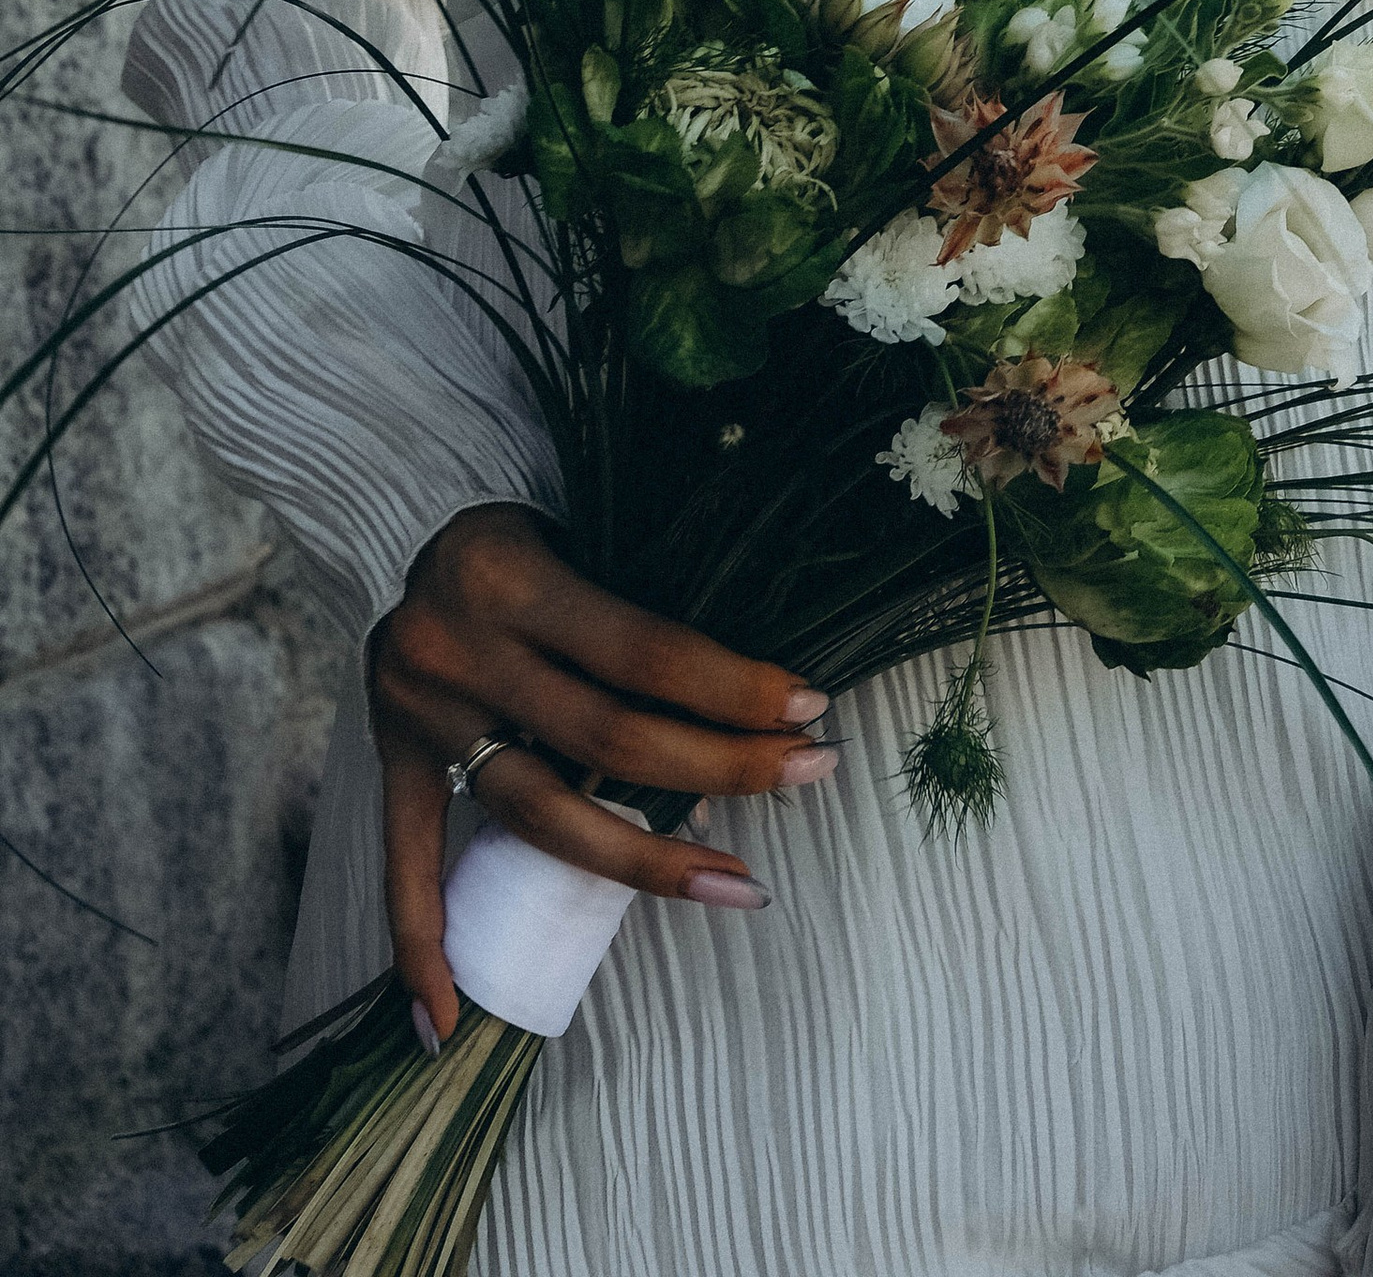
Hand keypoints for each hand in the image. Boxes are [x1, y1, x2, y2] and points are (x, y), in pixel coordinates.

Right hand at [371, 503, 835, 1043]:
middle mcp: (456, 647)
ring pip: (540, 815)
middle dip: (721, 764)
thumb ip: (648, 595)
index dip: (731, 686)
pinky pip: (404, 863)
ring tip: (740, 886)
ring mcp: (418, 714)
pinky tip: (446, 1019)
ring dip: (644, 862)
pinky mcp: (391, 760)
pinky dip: (420, 944)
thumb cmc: (540, 530)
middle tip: (811, 773)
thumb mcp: (587, 522)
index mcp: (508, 575)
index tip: (809, 707)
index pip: (641, 651)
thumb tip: (767, 687)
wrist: (417, 531)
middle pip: (607, 737)